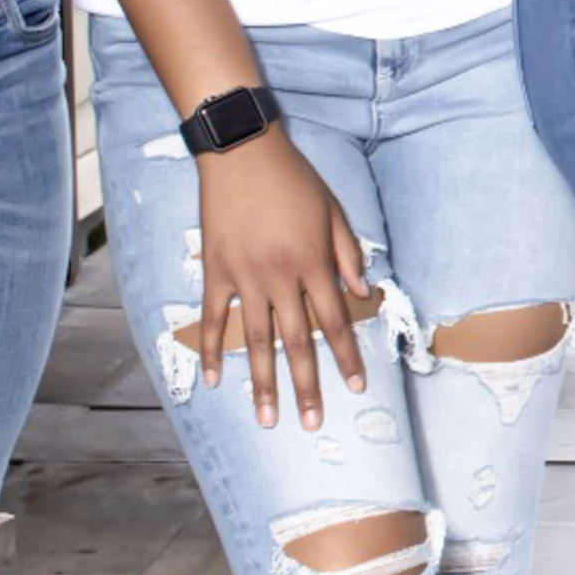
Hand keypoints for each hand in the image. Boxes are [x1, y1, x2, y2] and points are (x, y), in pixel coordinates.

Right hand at [189, 131, 372, 429]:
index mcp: (313, 262)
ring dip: (264, 382)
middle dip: (307, 386)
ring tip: (267, 417)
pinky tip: (217, 379)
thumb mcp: (332, 210)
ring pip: (256, 340)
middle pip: (298, 341)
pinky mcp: (215, 270)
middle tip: (311, 422)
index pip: (336, 321)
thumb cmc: (293, 178)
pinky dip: (214, 349)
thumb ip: (346, 252)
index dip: (347, 356)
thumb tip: (361, 292)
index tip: (356, 386)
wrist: (241, 151)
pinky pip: (213, 318)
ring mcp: (244, 276)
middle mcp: (280, 276)